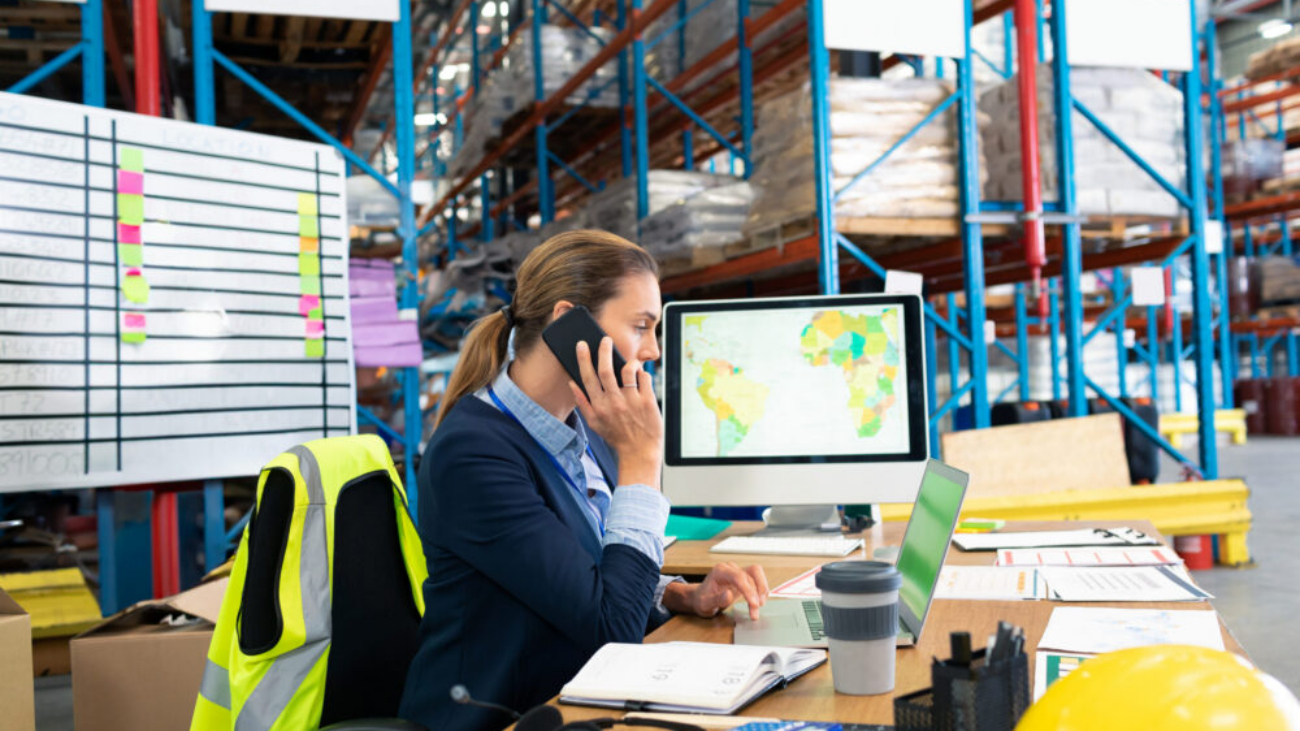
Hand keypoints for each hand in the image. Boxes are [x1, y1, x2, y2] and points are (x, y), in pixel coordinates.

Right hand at [569, 337, 662, 487]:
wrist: (639, 452)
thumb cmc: (617, 437)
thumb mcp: (594, 423)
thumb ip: (583, 403)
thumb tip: (572, 383)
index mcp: (599, 407)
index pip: (588, 377)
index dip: (584, 359)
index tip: (582, 345)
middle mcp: (614, 403)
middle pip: (606, 370)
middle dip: (604, 350)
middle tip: (605, 339)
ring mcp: (632, 402)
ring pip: (628, 370)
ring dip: (628, 362)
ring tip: (629, 362)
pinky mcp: (648, 402)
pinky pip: (645, 378)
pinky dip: (642, 373)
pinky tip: (641, 376)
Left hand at [689, 563, 768, 620]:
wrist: (702, 598)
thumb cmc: (702, 600)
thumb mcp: (706, 604)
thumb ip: (717, 599)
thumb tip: (729, 594)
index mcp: (720, 571)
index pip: (738, 577)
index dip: (748, 590)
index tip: (754, 604)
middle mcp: (730, 568)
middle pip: (750, 575)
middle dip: (756, 594)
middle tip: (755, 610)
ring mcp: (738, 571)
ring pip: (757, 575)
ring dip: (761, 591)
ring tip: (758, 607)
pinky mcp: (744, 577)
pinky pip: (757, 579)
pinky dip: (761, 590)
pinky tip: (758, 602)